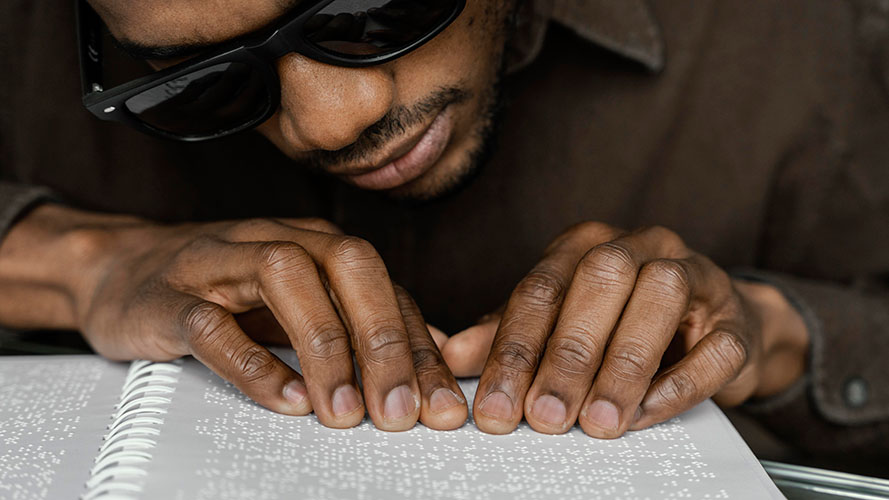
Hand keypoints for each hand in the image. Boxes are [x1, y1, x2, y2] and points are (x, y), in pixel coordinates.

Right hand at [0, 204, 466, 430]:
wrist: (122, 270)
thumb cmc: (224, 291)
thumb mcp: (302, 304)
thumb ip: (362, 324)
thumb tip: (439, 355)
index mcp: (319, 246)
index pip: (386, 290)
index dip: (420, 348)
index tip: (441, 404)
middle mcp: (280, 242)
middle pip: (350, 269)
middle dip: (385, 342)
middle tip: (401, 411)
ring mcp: (222, 262)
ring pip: (288, 281)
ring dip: (325, 350)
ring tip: (344, 412)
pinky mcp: (171, 295)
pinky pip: (213, 323)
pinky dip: (252, 364)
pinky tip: (283, 401)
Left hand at [441, 222, 808, 436]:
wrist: (709, 323)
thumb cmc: (620, 321)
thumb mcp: (557, 323)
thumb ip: (509, 335)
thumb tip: (452, 355)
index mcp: (585, 244)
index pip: (540, 289)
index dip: (514, 350)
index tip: (495, 406)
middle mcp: (638, 245)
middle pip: (598, 283)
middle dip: (567, 356)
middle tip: (545, 417)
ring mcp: (694, 273)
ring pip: (660, 299)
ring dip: (624, 366)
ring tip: (597, 422)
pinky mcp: (735, 315)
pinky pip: (715, 344)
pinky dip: (678, 383)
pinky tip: (645, 413)